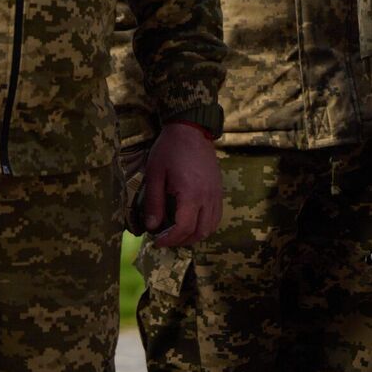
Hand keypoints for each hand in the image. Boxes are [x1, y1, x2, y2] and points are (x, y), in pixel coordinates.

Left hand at [141, 124, 221, 248]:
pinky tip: (191, 221)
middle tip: (164, 238)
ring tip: (177, 232)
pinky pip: (216, 216)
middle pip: (199, 232)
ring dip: (194, 235)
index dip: (169, 240)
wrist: (191, 130)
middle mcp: (207, 197)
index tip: (156, 241)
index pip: (184, 228)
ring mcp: (216, 194)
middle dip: (181, 241)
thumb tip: (152, 227)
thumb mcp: (155, 174)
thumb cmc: (170, 150)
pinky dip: (204, 226)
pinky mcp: (219, 190)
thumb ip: (154, 203)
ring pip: (210, 227)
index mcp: (191, 193)